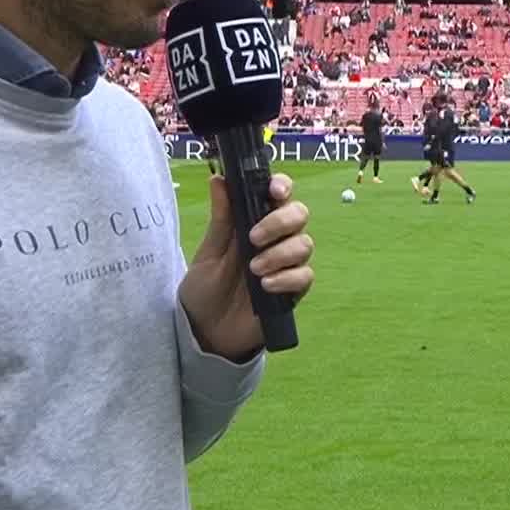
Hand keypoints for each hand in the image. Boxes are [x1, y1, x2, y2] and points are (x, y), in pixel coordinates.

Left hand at [178, 172, 313, 361]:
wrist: (205, 331)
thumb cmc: (205, 288)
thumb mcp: (209, 251)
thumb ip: (221, 218)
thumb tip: (218, 178)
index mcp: (255, 221)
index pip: (279, 194)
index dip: (282, 186)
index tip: (273, 191)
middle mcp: (276, 239)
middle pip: (299, 214)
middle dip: (280, 221)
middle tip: (254, 238)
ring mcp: (287, 264)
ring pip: (305, 244)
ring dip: (280, 253)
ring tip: (254, 270)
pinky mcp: (293, 290)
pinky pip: (304, 276)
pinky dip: (286, 278)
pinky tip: (265, 287)